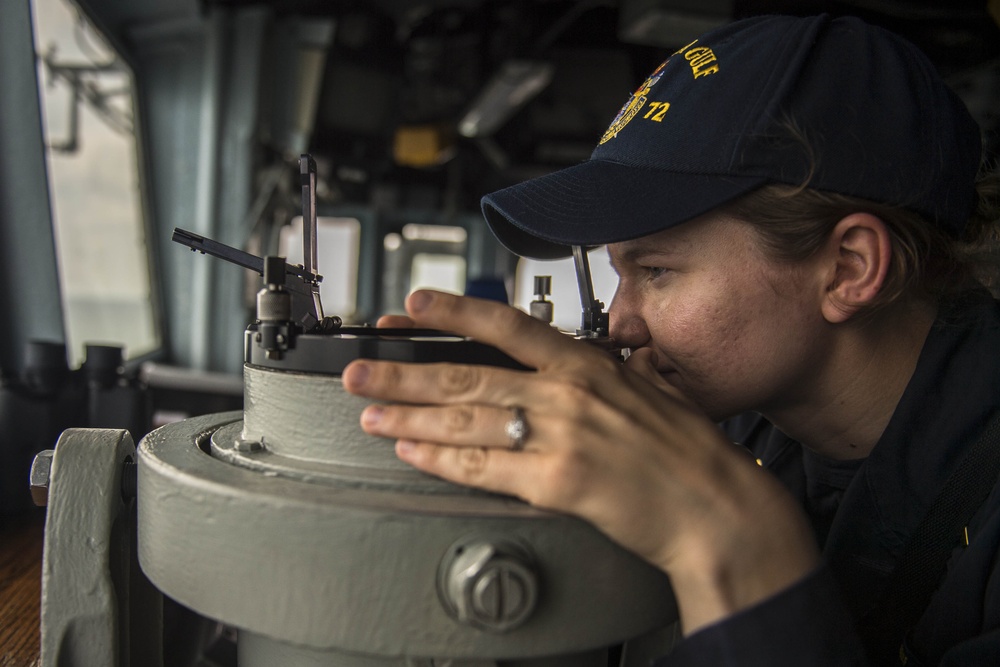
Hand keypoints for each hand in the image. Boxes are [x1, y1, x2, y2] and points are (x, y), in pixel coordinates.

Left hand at [343, 290, 818, 633]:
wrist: (714, 504)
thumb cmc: (683, 448)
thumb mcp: (639, 387)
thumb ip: (587, 373)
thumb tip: (544, 364)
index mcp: (587, 364)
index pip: (507, 327)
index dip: (454, 314)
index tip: (414, 307)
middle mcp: (568, 394)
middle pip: (468, 377)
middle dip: (404, 373)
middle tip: (363, 371)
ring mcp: (560, 437)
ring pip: (465, 421)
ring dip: (409, 416)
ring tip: (372, 413)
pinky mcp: (557, 482)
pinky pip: (483, 468)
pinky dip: (440, 460)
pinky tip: (413, 452)